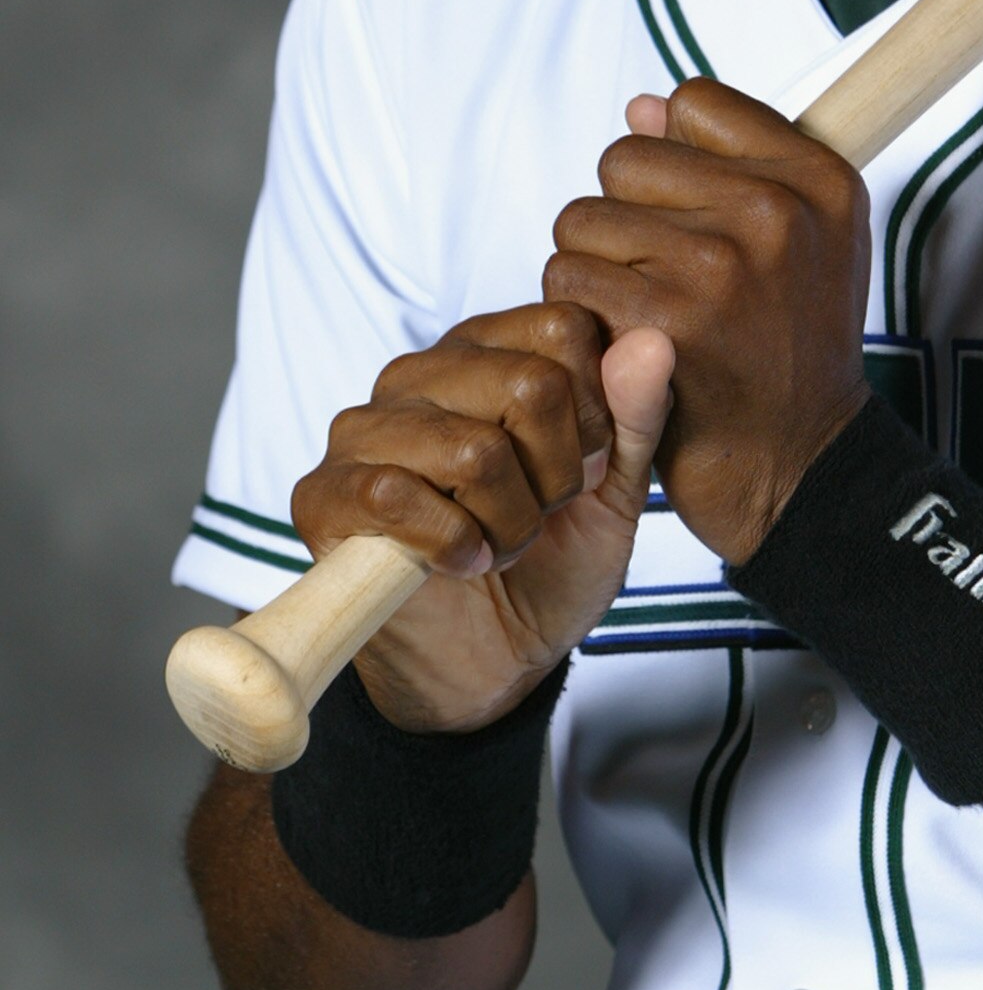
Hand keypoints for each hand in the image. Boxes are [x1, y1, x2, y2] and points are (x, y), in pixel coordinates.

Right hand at [290, 300, 673, 732]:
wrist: (497, 663)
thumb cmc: (553, 563)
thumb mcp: (618, 491)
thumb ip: (636, 414)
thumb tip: (651, 341)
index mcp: (489, 350)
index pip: (564, 327)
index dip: (597, 414)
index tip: (589, 468)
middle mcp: (421, 373)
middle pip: (530, 384)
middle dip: (558, 475)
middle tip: (540, 514)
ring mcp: (363, 428)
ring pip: (474, 449)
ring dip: (509, 522)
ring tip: (499, 542)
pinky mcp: (323, 493)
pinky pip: (397, 496)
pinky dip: (452, 546)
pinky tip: (459, 563)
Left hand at [543, 80, 869, 563]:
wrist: (798, 465)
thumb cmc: (790, 347)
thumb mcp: (803, 240)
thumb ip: (730, 160)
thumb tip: (640, 108)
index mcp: (821, 178)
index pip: (695, 103)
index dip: (675, 158)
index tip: (696, 215)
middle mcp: (779, 210)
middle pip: (626, 158)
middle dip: (624, 216)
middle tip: (664, 277)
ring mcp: (722, 265)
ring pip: (583, 216)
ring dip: (594, 266)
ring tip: (642, 311)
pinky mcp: (665, 321)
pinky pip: (569, 275)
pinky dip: (579, 313)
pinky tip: (621, 343)